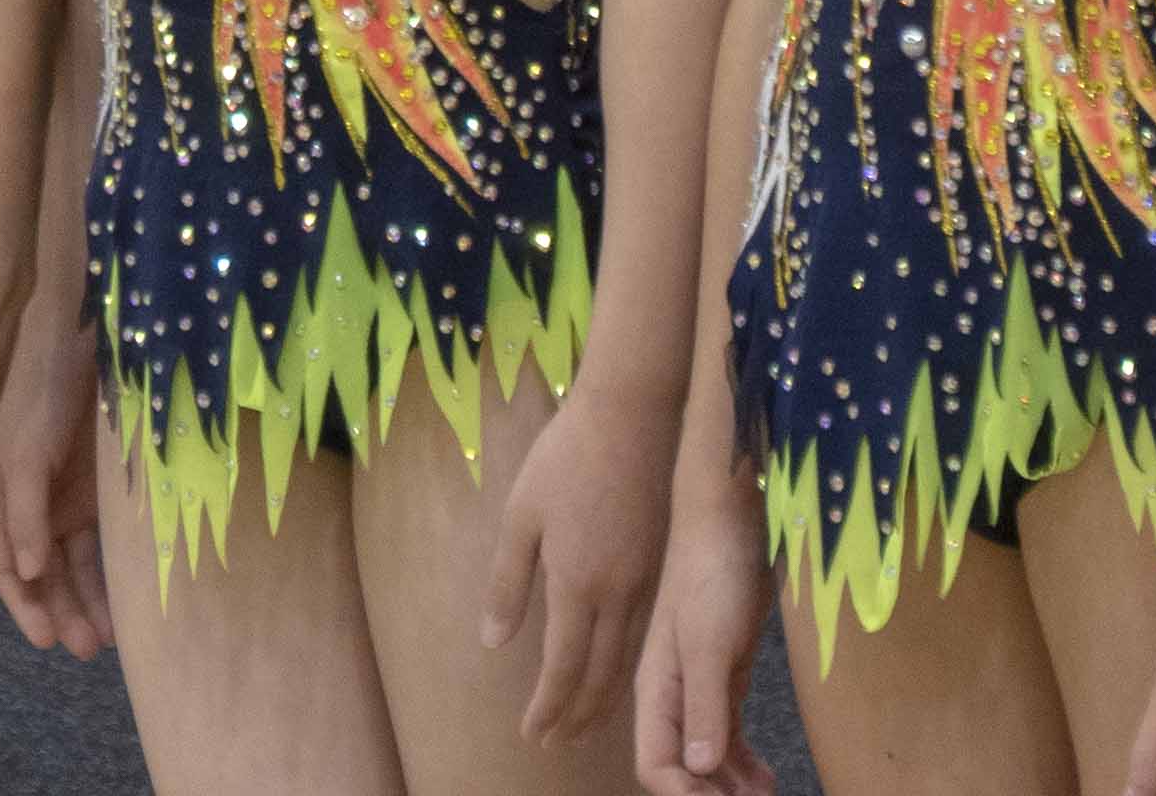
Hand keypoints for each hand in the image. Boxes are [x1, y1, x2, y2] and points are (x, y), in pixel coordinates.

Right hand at [0, 298, 116, 658]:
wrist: (85, 344)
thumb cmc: (44, 395)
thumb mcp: (26, 453)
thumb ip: (23, 512)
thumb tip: (24, 573)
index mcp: (1, 494)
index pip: (6, 563)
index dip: (24, 603)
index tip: (47, 639)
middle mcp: (30, 504)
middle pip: (41, 573)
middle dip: (59, 611)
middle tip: (84, 648)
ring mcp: (65, 498)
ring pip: (72, 565)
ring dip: (85, 602)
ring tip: (105, 638)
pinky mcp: (99, 492)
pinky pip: (102, 545)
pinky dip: (109, 575)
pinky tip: (125, 603)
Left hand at [485, 376, 675, 746]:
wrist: (633, 413)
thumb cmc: (567, 457)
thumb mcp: (521, 515)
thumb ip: (508, 582)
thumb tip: (494, 642)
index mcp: (577, 584)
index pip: (562, 668)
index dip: (548, 707)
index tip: (534, 735)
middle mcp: (618, 593)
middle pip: (600, 676)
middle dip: (578, 716)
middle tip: (559, 742)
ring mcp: (646, 579)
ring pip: (627, 658)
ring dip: (605, 698)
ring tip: (587, 721)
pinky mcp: (661, 562)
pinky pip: (644, 632)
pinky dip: (627, 664)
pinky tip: (618, 666)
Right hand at [630, 488, 780, 795]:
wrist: (728, 521)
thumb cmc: (711, 574)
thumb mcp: (709, 643)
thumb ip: (703, 706)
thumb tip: (696, 768)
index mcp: (657, 691)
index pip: (657, 765)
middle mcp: (673, 695)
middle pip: (681, 768)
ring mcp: (700, 685)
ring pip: (707, 756)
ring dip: (730, 786)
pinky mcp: (726, 674)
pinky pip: (729, 733)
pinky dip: (744, 762)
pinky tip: (765, 778)